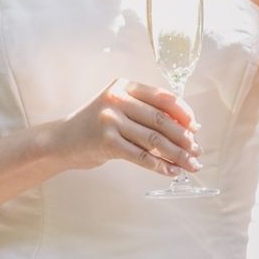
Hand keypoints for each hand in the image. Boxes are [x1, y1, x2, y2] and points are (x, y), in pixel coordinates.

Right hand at [52, 79, 200, 176]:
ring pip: (154, 140)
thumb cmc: (97, 125)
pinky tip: (172, 171)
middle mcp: (118, 99)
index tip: (196, 128)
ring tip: (190, 164)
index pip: (163, 97)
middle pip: (161, 120)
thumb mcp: (119, 108)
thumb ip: (146, 112)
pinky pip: (140, 156)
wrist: (61, 141)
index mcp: (125, 86)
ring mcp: (111, 120)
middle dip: (184, 138)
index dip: (184, 113)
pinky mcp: (106, 142)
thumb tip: (187, 129)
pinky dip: (159, 165)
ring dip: (177, 154)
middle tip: (197, 150)